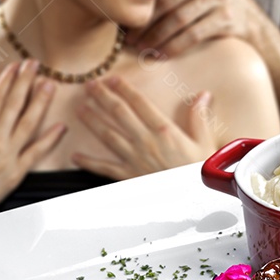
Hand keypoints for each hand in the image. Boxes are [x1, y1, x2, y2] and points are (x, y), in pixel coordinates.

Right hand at [0, 60, 64, 199]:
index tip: (16, 65)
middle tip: (36, 64)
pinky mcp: (17, 173)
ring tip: (50, 84)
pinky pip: (36, 153)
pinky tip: (61, 126)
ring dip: (40, 103)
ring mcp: (8, 156)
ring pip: (28, 124)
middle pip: (14, 105)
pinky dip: (50, 140)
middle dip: (25, 82)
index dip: (7, 80)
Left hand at [72, 74, 217, 178]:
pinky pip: (105, 168)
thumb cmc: (199, 172)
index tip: (112, 78)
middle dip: (102, 97)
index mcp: (164, 130)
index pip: (139, 103)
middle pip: (119, 114)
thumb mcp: (204, 142)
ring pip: (108, 135)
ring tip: (80, 108)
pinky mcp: (129, 176)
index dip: (124, 88)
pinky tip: (75, 157)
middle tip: (89, 85)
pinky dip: (89, 162)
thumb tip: (202, 95)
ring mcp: (135, 158)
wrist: (194, 200)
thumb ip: (198, 117)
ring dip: (92, 120)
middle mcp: (145, 141)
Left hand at [128, 0, 257, 57]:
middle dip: (144, 24)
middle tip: (129, 40)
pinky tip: (161, 55)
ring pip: (176, 19)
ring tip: (141, 50)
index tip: (123, 21)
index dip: (137, 3)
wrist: (248, 17)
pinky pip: (191, 35)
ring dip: (155, 38)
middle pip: (165, 1)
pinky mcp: (225, 17)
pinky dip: (173, 47)